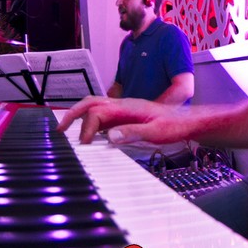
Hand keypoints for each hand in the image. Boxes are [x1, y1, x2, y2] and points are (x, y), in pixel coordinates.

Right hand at [56, 96, 187, 144]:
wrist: (188, 121)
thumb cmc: (175, 125)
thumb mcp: (156, 132)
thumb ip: (133, 133)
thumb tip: (110, 136)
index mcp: (127, 107)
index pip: (98, 113)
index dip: (87, 127)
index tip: (83, 144)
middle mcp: (123, 105)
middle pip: (91, 103)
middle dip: (73, 114)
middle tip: (59, 129)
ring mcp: (124, 110)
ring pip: (96, 108)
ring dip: (80, 116)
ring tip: (67, 130)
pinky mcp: (127, 116)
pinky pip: (104, 116)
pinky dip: (91, 122)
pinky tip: (89, 135)